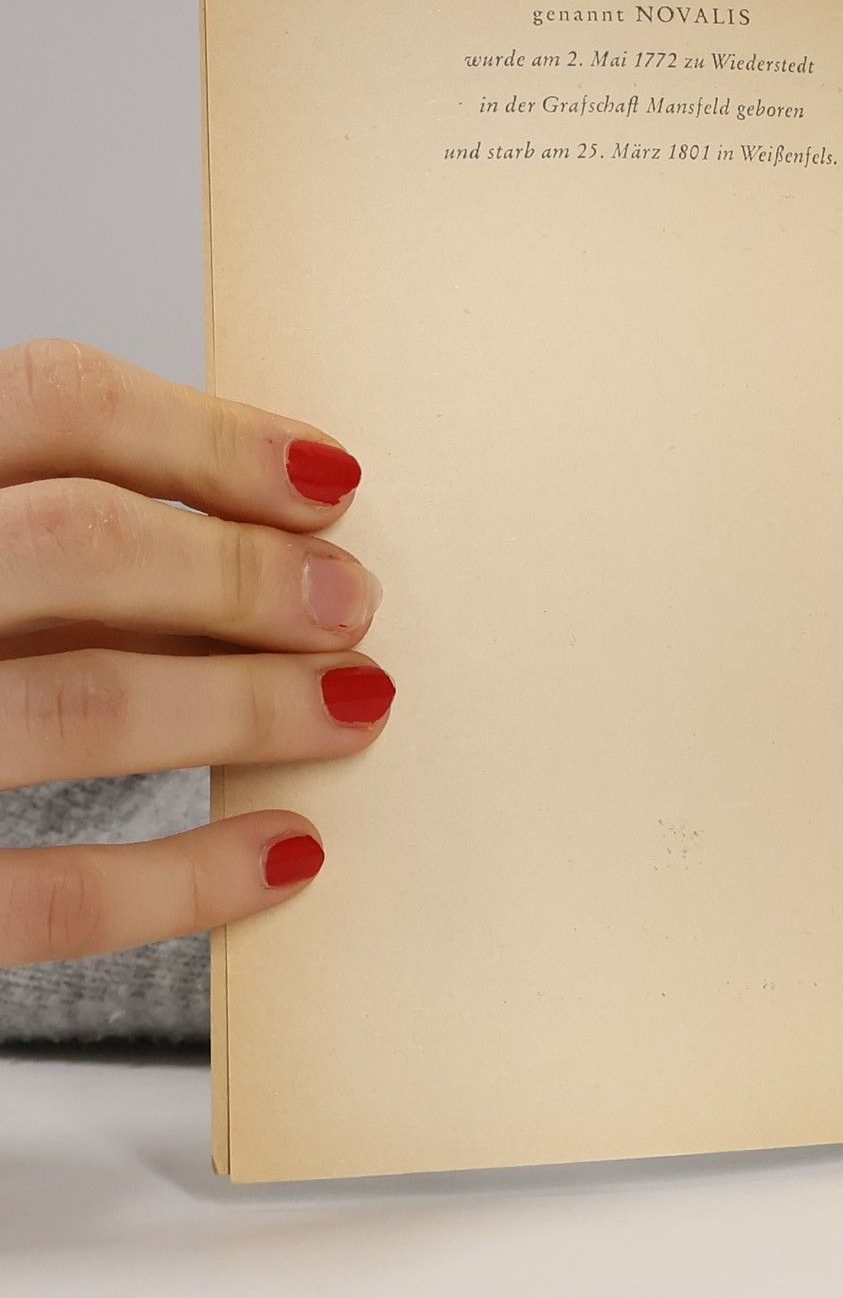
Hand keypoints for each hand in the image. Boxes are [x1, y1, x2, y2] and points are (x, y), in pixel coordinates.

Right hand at [0, 339, 391, 963]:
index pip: (54, 400)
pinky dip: (179, 878)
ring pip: (74, 705)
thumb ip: (45, 537)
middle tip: (352, 601)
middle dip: (245, 572)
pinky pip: (33, 897)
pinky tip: (286, 851)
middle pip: (80, 543)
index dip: (211, 435)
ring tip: (354, 703)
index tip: (330, 477)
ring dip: (243, 706)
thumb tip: (261, 542)